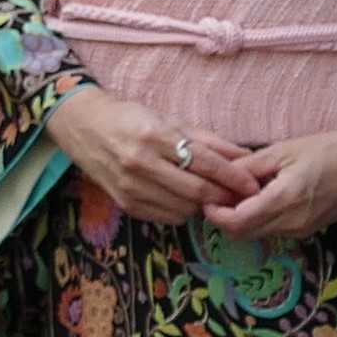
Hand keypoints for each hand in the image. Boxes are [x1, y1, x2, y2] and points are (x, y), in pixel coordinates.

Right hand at [43, 86, 259, 225]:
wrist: (84, 129)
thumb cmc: (130, 119)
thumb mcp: (169, 120)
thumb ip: (208, 140)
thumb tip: (245, 157)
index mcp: (154, 136)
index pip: (204, 163)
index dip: (233, 177)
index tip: (252, 184)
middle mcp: (140, 163)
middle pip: (196, 191)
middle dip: (224, 196)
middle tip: (241, 196)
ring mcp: (130, 187)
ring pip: (184, 208)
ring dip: (204, 205)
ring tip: (212, 195)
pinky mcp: (126, 204)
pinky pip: (167, 217)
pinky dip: (184, 211)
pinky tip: (185, 199)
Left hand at [203, 120, 336, 243]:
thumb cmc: (333, 148)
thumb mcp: (284, 150)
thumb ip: (248, 167)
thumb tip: (219, 176)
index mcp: (284, 201)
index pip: (235, 223)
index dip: (214, 213)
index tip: (207, 196)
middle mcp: (292, 223)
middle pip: (242, 234)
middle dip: (224, 217)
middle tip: (219, 192)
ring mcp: (302, 230)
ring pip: (258, 233)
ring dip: (242, 218)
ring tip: (242, 190)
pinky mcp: (310, 230)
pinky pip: (274, 229)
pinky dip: (260, 217)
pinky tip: (264, 195)